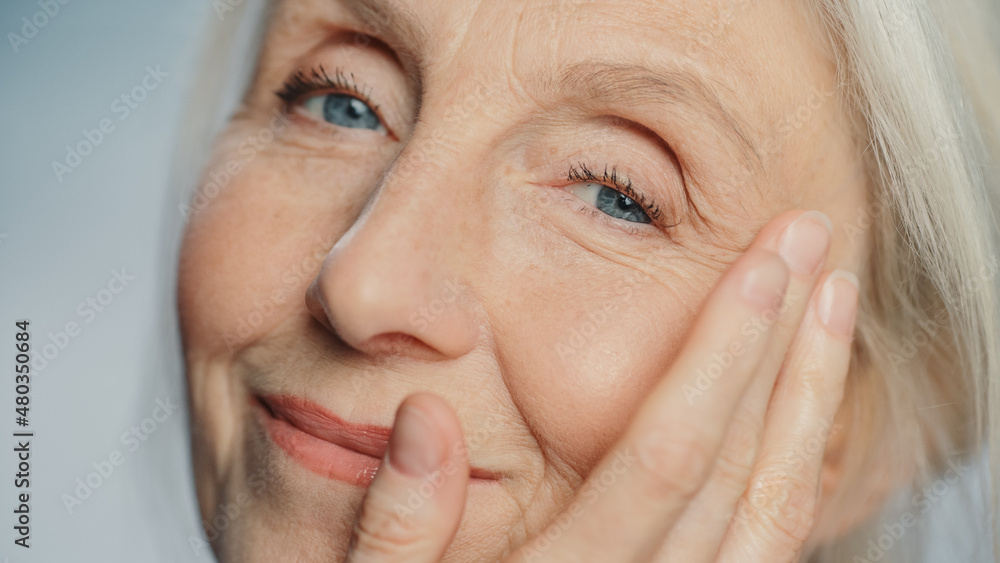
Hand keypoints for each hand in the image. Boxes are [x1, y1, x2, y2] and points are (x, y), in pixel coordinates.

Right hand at [342, 209, 857, 561]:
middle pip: (740, 473)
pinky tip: (799, 410)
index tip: (765, 264)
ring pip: (775, 513)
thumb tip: (425, 418)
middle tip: (817, 243)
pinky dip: (799, 469)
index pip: (664, 455)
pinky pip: (769, 550)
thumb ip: (393, 531)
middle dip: (785, 351)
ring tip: (832, 309)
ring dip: (810, 402)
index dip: (723, 353)